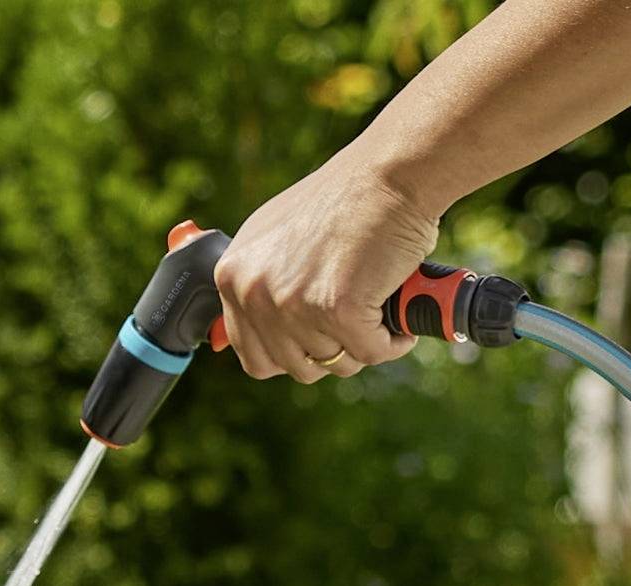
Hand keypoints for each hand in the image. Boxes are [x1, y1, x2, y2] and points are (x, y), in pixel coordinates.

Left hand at [215, 152, 442, 382]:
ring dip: (362, 345)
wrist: (389, 172)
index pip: (254, 357)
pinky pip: (370, 353)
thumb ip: (262, 283)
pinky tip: (396, 316)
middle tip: (353, 321)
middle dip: (331, 351)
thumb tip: (262, 329)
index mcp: (233, 276)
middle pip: (295, 367)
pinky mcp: (337, 309)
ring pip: (334, 363)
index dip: (293, 354)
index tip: (318, 339)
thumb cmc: (344, 201)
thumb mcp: (279, 238)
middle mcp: (254, 291)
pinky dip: (391, 341)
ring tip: (374, 306)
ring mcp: (293, 303)